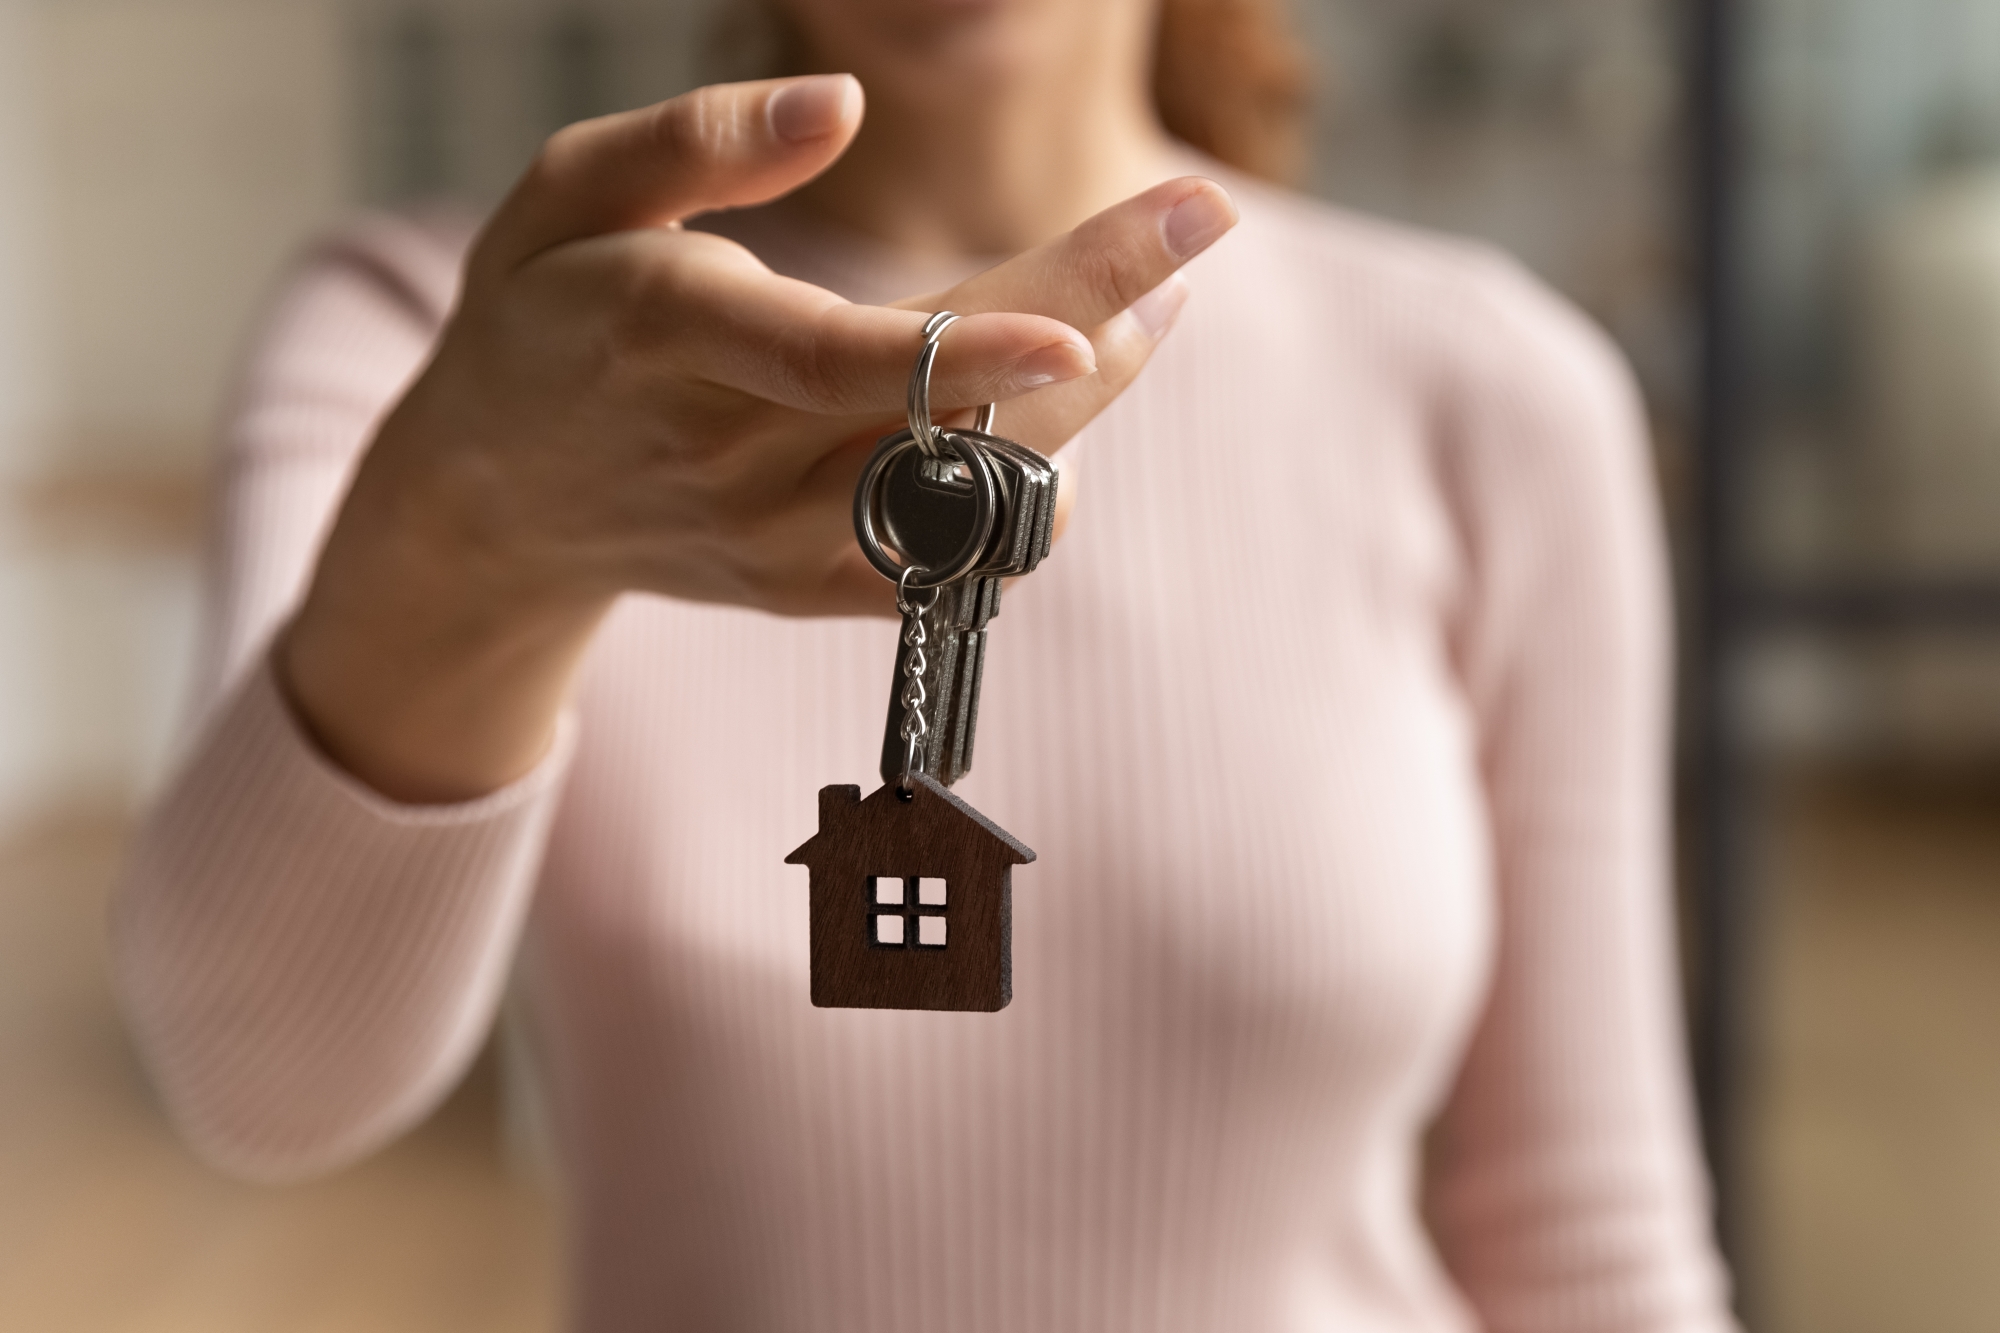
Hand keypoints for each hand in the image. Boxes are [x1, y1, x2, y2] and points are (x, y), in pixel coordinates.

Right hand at [282, 74, 1237, 801]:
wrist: (493, 501)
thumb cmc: (540, 317)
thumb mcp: (566, 193)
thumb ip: (693, 141)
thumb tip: (842, 107)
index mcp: (667, 339)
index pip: (839, 359)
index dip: (973, 346)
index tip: (1100, 317)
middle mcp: (726, 456)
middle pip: (942, 413)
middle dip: (1091, 320)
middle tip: (1195, 227)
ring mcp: (769, 542)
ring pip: (964, 497)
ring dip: (1079, 408)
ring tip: (1149, 305)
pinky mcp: (799, 591)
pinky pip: (945, 570)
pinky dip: (1021, 506)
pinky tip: (1055, 420)